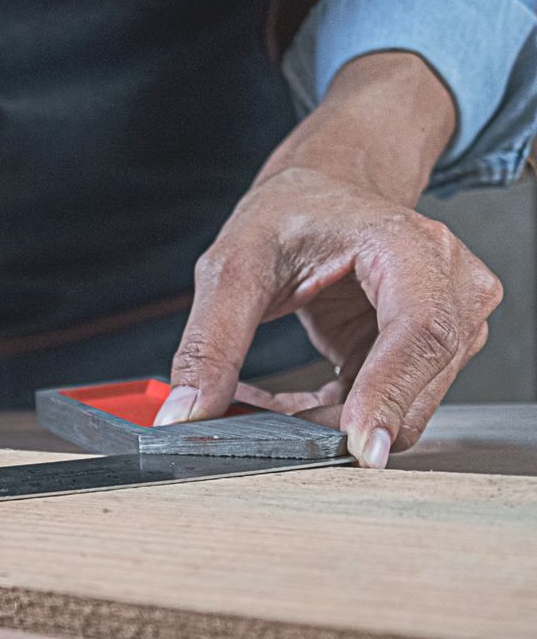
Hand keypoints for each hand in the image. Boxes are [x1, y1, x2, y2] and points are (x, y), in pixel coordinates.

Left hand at [160, 53, 501, 467]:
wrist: (323, 193)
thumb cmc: (290, 214)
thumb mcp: (232, 265)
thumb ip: (210, 340)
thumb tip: (186, 414)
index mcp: (411, 246)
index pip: (420, 331)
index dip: (391, 393)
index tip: (356, 445)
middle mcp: (450, 284)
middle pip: (420, 378)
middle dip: (345, 420)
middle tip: (266, 435)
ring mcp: (451, 321)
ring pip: (406, 405)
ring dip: (332, 420)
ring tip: (265, 404)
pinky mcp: (428, 353)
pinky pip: (386, 406)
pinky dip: (333, 416)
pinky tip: (290, 404)